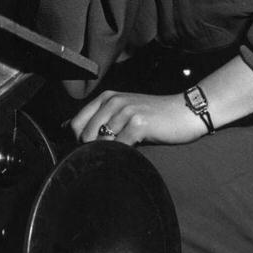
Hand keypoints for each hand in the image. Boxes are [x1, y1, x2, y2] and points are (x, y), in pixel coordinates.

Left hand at [70, 88, 207, 146]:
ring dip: (109, 151)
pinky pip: (119, 146)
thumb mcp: (124, 111)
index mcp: (107, 97)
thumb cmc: (155, 116)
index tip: (90, 149)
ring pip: (101, 141)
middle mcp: (113, 101)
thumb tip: (67, 129)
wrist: (186, 112)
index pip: (75, 123)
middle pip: (84, 134)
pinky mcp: (138, 123)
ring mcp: (126, 111)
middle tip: (108, 154)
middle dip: (91, 149)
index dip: (78, 140)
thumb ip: (99, 118)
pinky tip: (133, 151)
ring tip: (124, 151)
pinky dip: (122, 153)